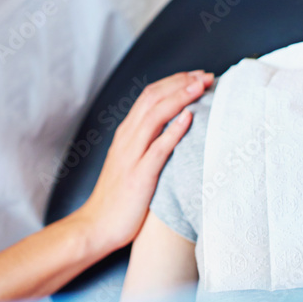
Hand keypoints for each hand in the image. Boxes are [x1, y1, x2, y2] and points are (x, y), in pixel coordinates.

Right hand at [76, 70, 213, 253]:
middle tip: (206, 75)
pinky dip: (174, 131)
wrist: (96, 226)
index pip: (150, 95)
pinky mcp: (138, 176)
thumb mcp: (131, 161)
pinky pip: (158, 149)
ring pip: (155, 116)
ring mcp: (132, 155)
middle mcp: (127, 138)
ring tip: (201, 87)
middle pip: (153, 98)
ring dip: (180, 98)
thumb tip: (174, 127)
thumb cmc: (119, 197)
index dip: (175, 82)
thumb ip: (147, 142)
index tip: (197, 76)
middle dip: (181, 83)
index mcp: (126, 133)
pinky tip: (189, 119)